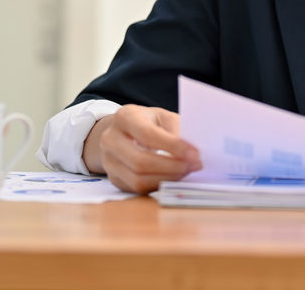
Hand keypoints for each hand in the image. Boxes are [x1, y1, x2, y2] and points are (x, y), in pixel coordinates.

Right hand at [83, 104, 201, 193]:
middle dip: (172, 167)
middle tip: (194, 166)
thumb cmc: (148, 122)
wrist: (124, 132)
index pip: (148, 135)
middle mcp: (110, 139)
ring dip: (167, 179)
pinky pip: (137, 188)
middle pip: (140, 161)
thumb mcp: (162, 116)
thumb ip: (176, 130)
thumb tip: (191, 153)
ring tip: (186, 172)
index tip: (195, 154)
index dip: (173, 147)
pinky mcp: (114, 179)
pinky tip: (173, 178)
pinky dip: (158, 185)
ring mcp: (109, 161)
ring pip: (137, 179)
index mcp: (124, 117)